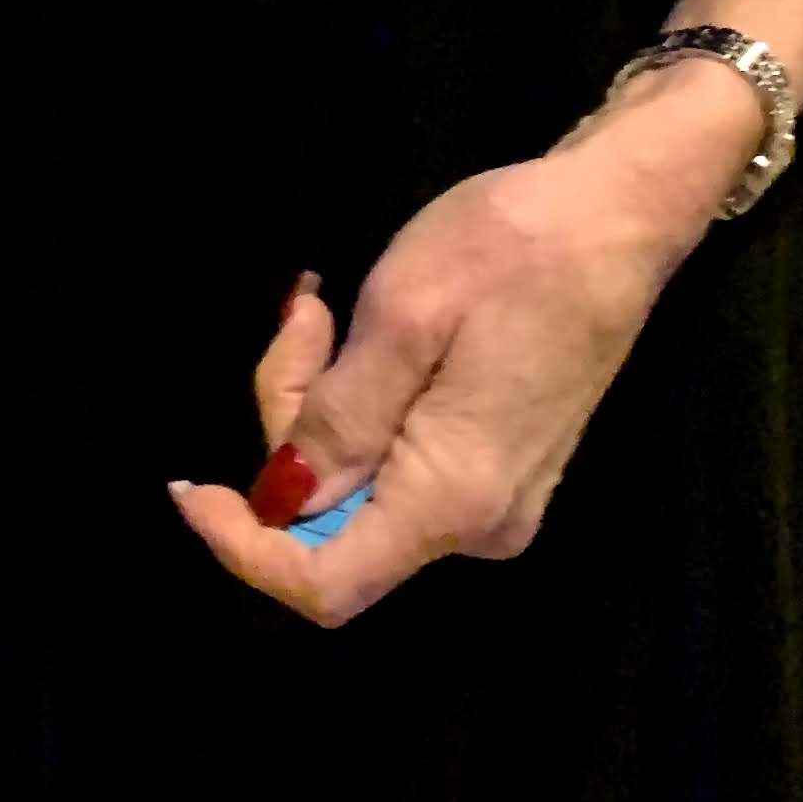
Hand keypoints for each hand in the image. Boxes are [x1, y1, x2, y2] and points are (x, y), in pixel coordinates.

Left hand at [168, 69, 756, 624]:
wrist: (615, 216)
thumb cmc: (513, 251)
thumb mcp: (404, 315)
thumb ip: (338, 417)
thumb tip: (279, 499)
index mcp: (453, 501)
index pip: (324, 585)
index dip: (243, 550)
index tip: (187, 488)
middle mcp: (477, 526)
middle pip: (332, 524)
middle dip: (288, 424)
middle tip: (304, 313)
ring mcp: (492, 501)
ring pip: (358, 487)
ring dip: (319, 403)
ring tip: (328, 306)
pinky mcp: (494, 466)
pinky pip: (395, 464)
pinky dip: (358, 405)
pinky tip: (361, 331)